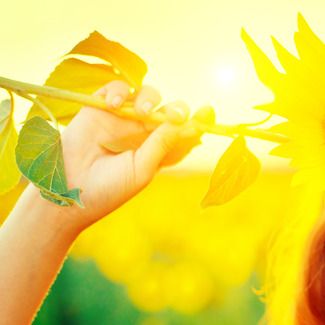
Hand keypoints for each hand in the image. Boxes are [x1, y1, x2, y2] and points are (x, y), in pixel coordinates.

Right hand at [49, 80, 213, 231]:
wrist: (69, 189)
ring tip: (143, 114)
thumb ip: (162, 145)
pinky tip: (116, 106)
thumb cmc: (110, 188)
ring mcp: (123, 118)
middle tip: (176, 115)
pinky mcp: (100, 108)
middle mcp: (144, 132)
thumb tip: (186, 124)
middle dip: (177, 108)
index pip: (184, 131)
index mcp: (159, 149)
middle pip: (169, 110)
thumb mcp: (142, 169)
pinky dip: (120, 91)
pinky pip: (117, 88)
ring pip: (147, 95)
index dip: (198, 122)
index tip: (208, 114)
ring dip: (150, 99)